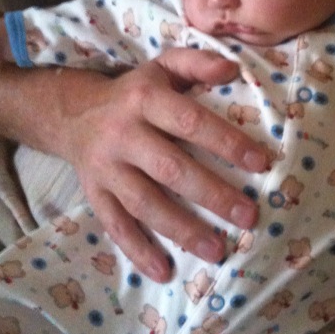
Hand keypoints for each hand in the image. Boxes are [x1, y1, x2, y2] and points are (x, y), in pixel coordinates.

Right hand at [57, 48, 268, 281]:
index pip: (190, 122)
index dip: (226, 142)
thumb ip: (196, 62)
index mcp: (145, 100)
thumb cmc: (135, 92)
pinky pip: (116, 226)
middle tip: (250, 216)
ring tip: (218, 251)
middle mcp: (123, 135)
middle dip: (212, 194)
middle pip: (171, 169)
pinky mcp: (95, 195)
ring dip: (182, 230)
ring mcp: (106, 169)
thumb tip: (233, 70)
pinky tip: (165, 271)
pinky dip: (138, 251)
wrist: (74, 114)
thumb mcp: (163, 66)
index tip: (261, 164)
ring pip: (145, 204)